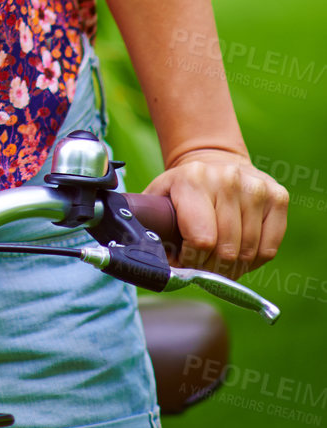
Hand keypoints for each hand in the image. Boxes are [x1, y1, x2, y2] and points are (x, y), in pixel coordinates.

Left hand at [145, 148, 288, 278]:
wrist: (214, 159)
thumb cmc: (183, 188)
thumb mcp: (159, 197)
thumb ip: (150, 226)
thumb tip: (151, 263)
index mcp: (193, 179)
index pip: (202, 240)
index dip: (192, 260)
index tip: (184, 260)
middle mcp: (228, 179)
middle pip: (227, 251)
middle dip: (211, 268)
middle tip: (203, 266)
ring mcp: (256, 187)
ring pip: (249, 253)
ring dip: (233, 268)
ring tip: (219, 261)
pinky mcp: (278, 197)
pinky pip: (269, 249)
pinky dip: (254, 261)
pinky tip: (240, 252)